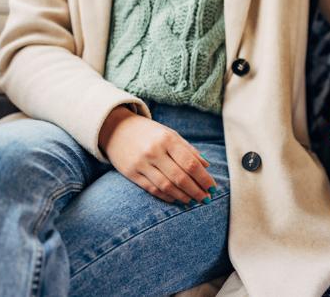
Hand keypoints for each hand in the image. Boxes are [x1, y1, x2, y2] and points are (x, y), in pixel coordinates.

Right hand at [99, 106, 216, 203]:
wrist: (116, 129)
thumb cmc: (150, 133)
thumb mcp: (170, 135)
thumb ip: (189, 150)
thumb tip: (206, 166)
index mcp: (167, 139)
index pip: (190, 163)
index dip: (203, 178)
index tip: (212, 187)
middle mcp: (154, 151)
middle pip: (180, 177)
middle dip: (196, 190)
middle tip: (206, 199)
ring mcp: (141, 163)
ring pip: (166, 186)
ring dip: (183, 196)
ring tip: (193, 200)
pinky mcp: (131, 173)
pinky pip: (152, 189)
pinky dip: (167, 196)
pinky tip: (177, 199)